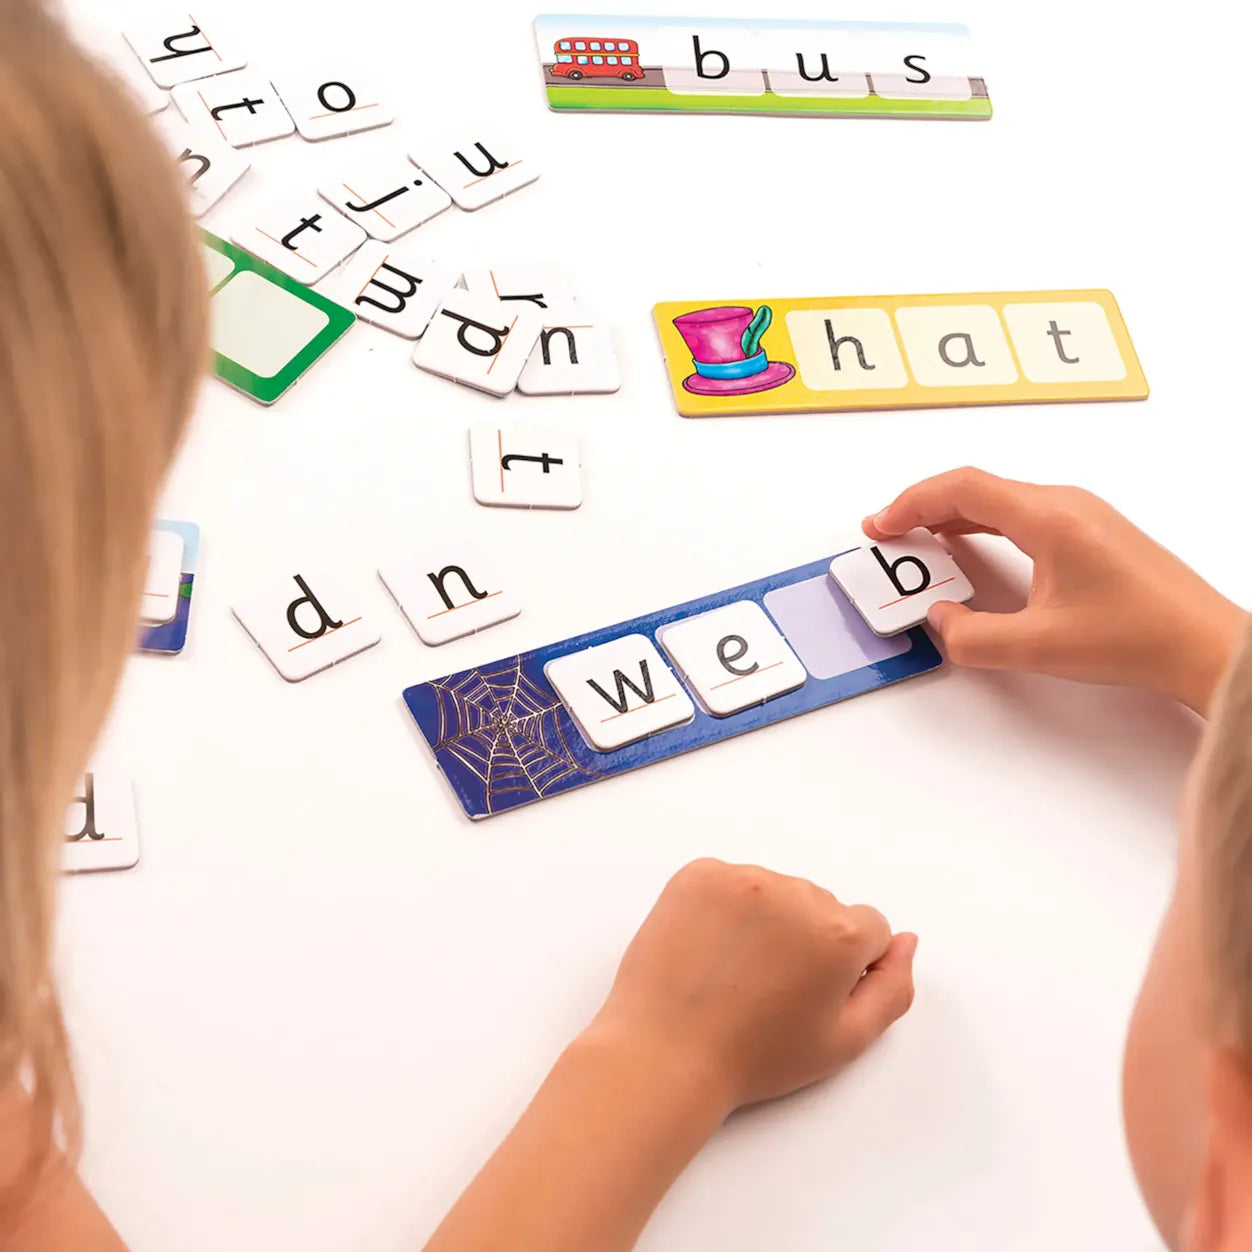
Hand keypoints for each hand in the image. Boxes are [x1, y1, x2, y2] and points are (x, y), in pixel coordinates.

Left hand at [582, 859, 916, 1115]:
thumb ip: (892, 988)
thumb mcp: (845, 1042)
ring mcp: (742, 877)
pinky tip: (709, 950)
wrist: (664, 1051)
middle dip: (806, 939)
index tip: (808, 996)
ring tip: (734, 972)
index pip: (868, 929)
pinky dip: (725, 907)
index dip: (843, 968)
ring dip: (766, 920)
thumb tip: (905, 941)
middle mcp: (795, 892)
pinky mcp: (698, 873)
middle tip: (768, 990)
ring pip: (775, 892)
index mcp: (839, 932)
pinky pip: (730, 881)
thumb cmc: (755, 1056)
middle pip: (821, 906)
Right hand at [864, 467, 1247, 715]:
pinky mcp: (1089, 532)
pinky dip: (981, 523)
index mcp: (1049, 518)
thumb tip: (941, 620)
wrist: (1205, 644)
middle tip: (887, 531)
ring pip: (998, 499)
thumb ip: (973, 637)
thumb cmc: (1140, 637)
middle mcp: (1064, 505)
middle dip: (923, 507)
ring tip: (917, 539)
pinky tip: (970, 545)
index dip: (911, 503)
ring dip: (951, 514)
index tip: (881, 524)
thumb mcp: (1039, 646)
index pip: (962, 489)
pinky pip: (1020, 513)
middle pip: (976, 487)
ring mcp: (1080, 515)